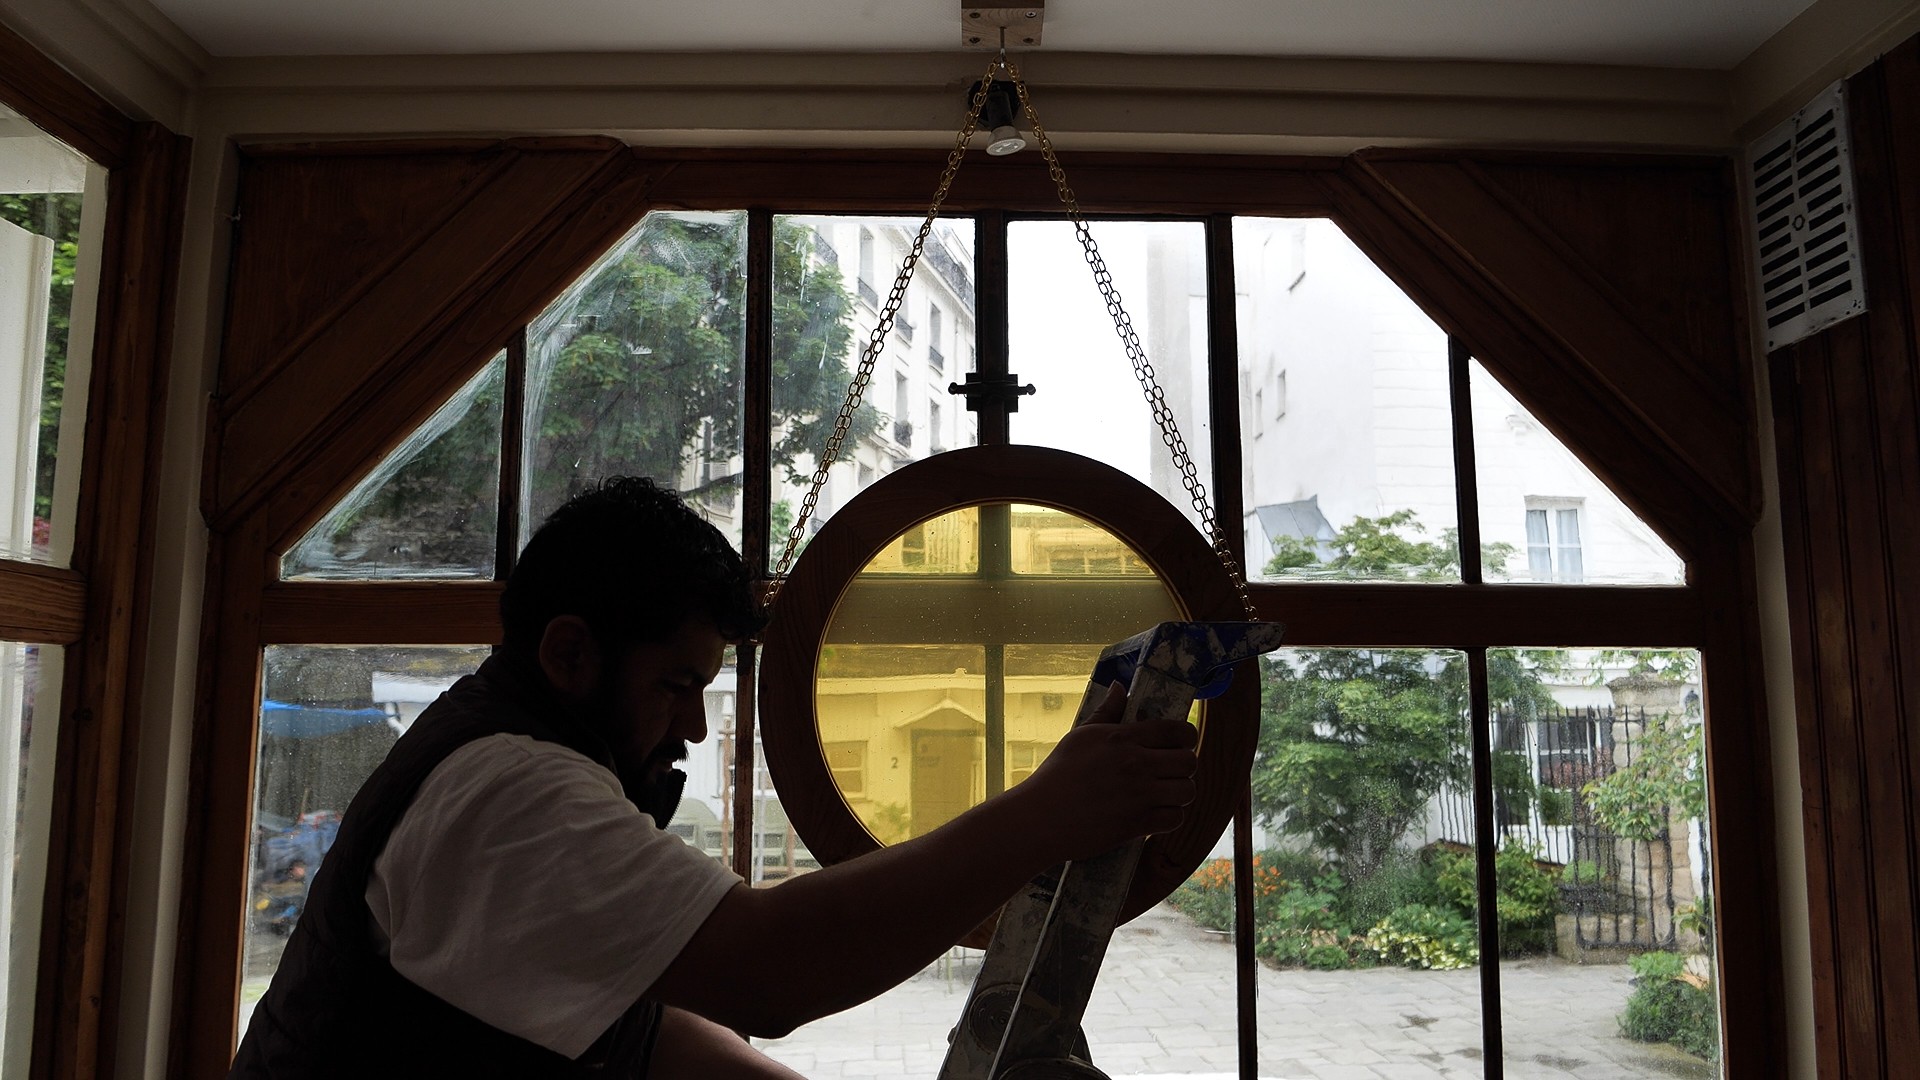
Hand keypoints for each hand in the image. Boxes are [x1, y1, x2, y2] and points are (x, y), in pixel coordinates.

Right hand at [1016, 681, 1198, 859]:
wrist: (1040, 817)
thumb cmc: (1057, 775)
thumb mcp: (1079, 735)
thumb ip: (1106, 712)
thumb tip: (1119, 687)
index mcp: (1122, 738)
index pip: (1176, 731)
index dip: (1186, 736)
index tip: (1180, 743)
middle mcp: (1136, 764)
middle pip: (1189, 761)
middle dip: (1183, 765)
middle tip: (1169, 770)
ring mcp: (1139, 796)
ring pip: (1187, 791)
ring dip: (1179, 792)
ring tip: (1164, 792)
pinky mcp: (1138, 824)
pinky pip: (1175, 818)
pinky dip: (1169, 816)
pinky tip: (1155, 812)